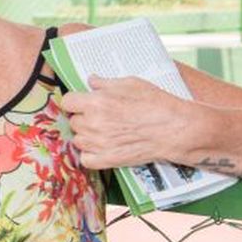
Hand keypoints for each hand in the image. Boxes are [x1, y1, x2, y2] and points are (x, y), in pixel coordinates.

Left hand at [60, 75, 191, 168]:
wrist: (175, 128)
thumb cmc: (156, 103)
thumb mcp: (131, 83)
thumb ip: (105, 82)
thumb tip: (91, 81)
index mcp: (96, 102)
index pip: (67, 102)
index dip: (75, 101)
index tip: (82, 102)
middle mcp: (93, 123)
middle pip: (73, 121)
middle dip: (83, 118)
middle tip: (100, 117)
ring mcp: (99, 144)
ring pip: (78, 140)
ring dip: (87, 136)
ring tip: (103, 131)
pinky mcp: (108, 160)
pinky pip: (85, 159)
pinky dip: (90, 155)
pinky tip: (101, 147)